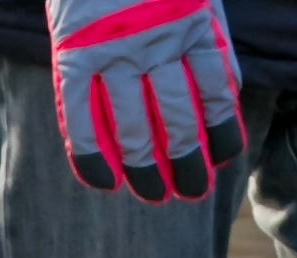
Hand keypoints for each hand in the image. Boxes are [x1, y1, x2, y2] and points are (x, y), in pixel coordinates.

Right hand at [45, 0, 243, 202]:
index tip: (221, 161)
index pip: (217, 97)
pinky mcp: (72, 51)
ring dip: (145, 170)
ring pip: (133, 129)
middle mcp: (156, 42)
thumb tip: (224, 98)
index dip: (221, 136)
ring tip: (155, 195)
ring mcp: (112, 50)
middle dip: (188, 165)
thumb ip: (208, 40)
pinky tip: (103, 181)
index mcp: (194, 24)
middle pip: (180, 122)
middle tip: (190, 191)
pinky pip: (80, 115)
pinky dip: (91, 154)